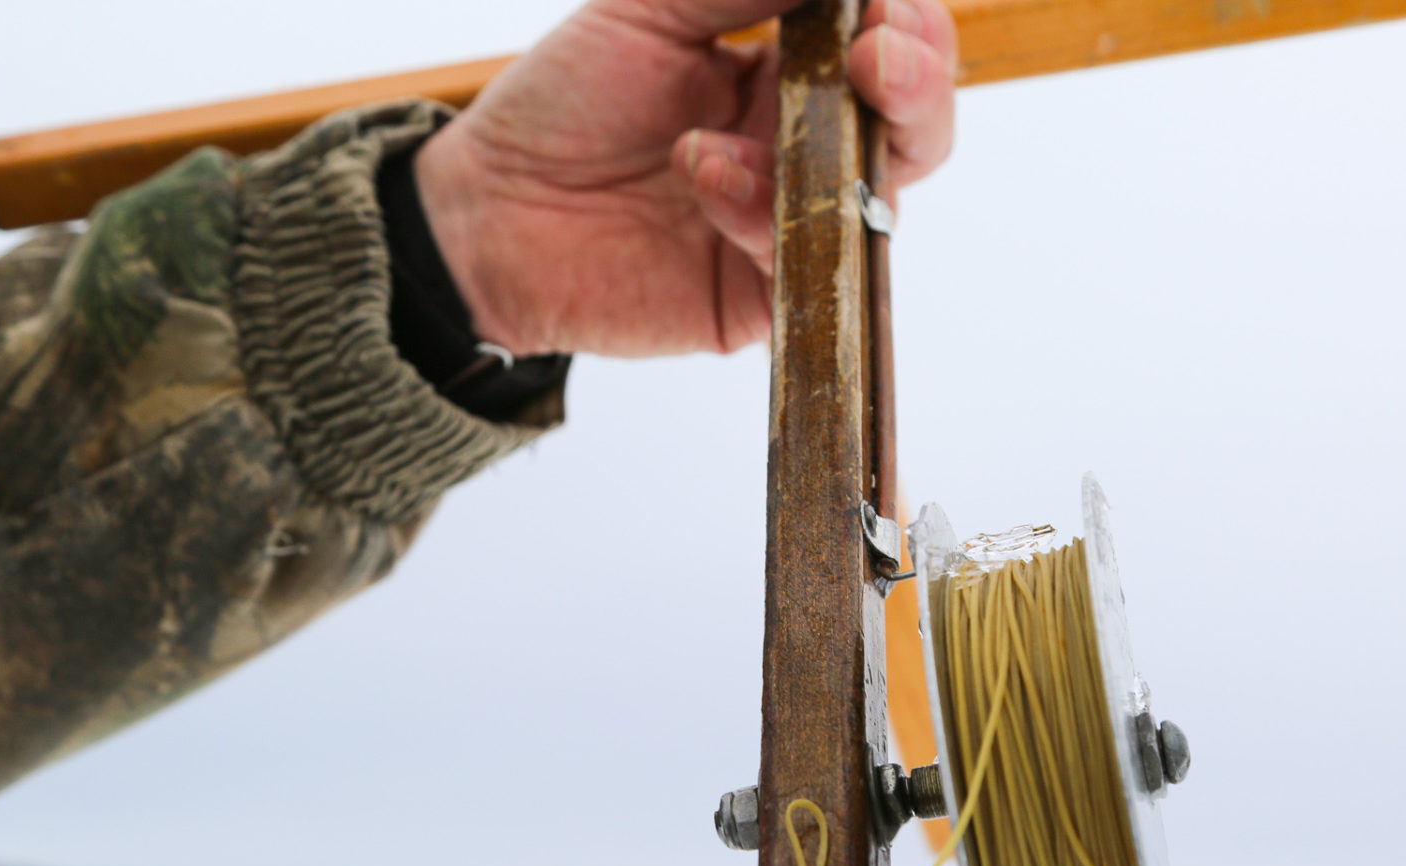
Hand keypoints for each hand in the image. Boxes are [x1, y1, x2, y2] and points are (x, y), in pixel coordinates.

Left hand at [414, 0, 958, 357]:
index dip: (909, 22)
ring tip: (743, 133)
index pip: (889, 45)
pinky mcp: (762, 296)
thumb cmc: (562, 106)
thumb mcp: (649, 12)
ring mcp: (792, 224)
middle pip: (914, 127)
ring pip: (878, 200)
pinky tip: (705, 179)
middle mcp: (806, 149)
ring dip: (838, 153)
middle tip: (884, 57)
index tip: (888, 3)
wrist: (487, 212)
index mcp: (791, 72)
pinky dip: (761, 214)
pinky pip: (801, 262)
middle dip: (918, 85)